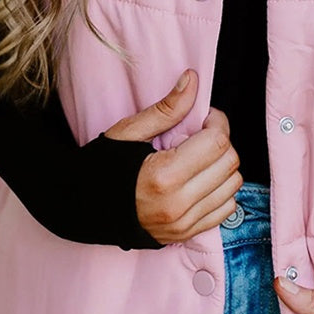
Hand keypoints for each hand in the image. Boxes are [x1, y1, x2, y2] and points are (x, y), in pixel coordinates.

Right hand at [103, 70, 242, 243]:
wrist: (80, 208)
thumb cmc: (101, 168)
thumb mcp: (129, 132)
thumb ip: (166, 108)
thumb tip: (192, 80)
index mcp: (163, 176)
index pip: (217, 142)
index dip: (217, 121)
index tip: (204, 117)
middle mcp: (177, 204)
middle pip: (229, 163)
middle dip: (221, 141)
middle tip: (200, 134)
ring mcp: (183, 223)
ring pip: (233, 186)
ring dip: (223, 165)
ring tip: (199, 157)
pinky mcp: (185, 233)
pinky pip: (226, 209)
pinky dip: (220, 190)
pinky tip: (201, 179)